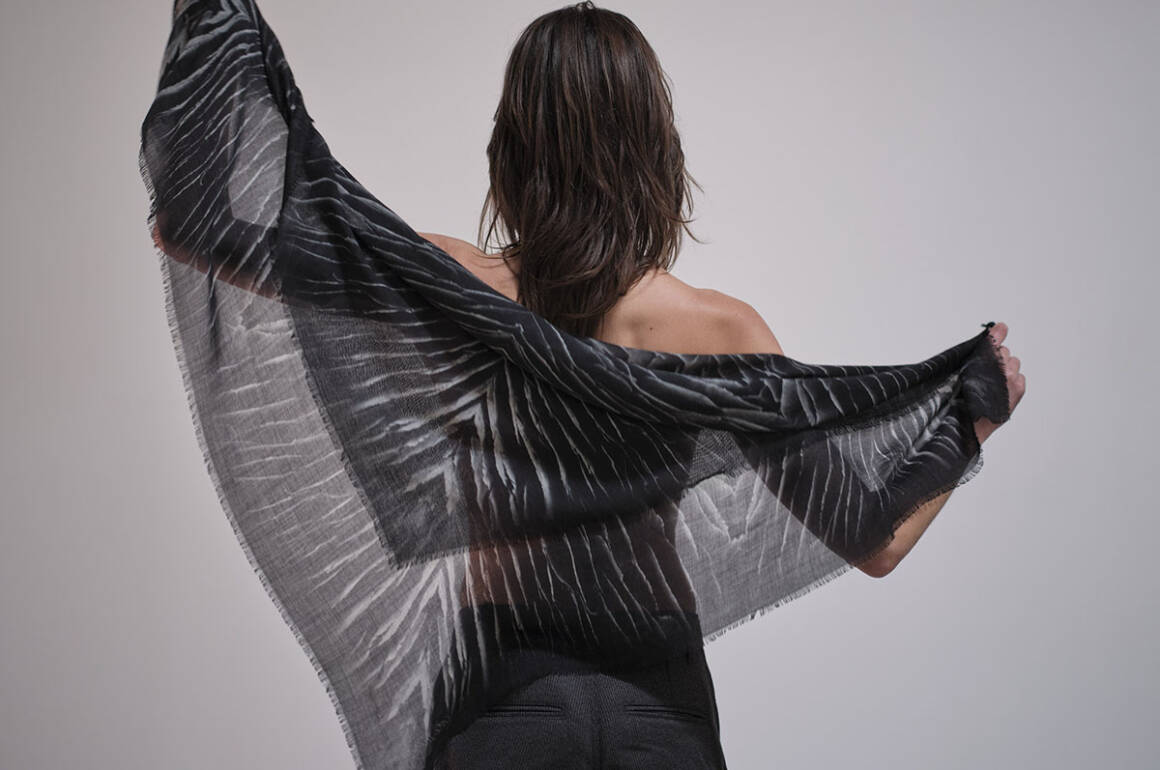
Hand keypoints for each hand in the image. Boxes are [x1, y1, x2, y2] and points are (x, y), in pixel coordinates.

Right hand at [973, 321, 1024, 443]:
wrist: (968, 425)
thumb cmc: (959, 399)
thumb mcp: (961, 370)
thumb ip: (980, 350)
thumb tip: (1000, 329)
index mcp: (981, 361)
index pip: (994, 341)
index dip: (996, 335)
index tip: (1001, 328)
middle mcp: (999, 368)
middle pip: (1003, 351)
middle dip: (995, 358)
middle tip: (984, 372)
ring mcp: (1011, 378)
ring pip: (1014, 362)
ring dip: (1006, 369)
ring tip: (992, 383)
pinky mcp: (1019, 388)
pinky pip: (1020, 377)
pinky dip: (1013, 381)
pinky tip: (1001, 389)